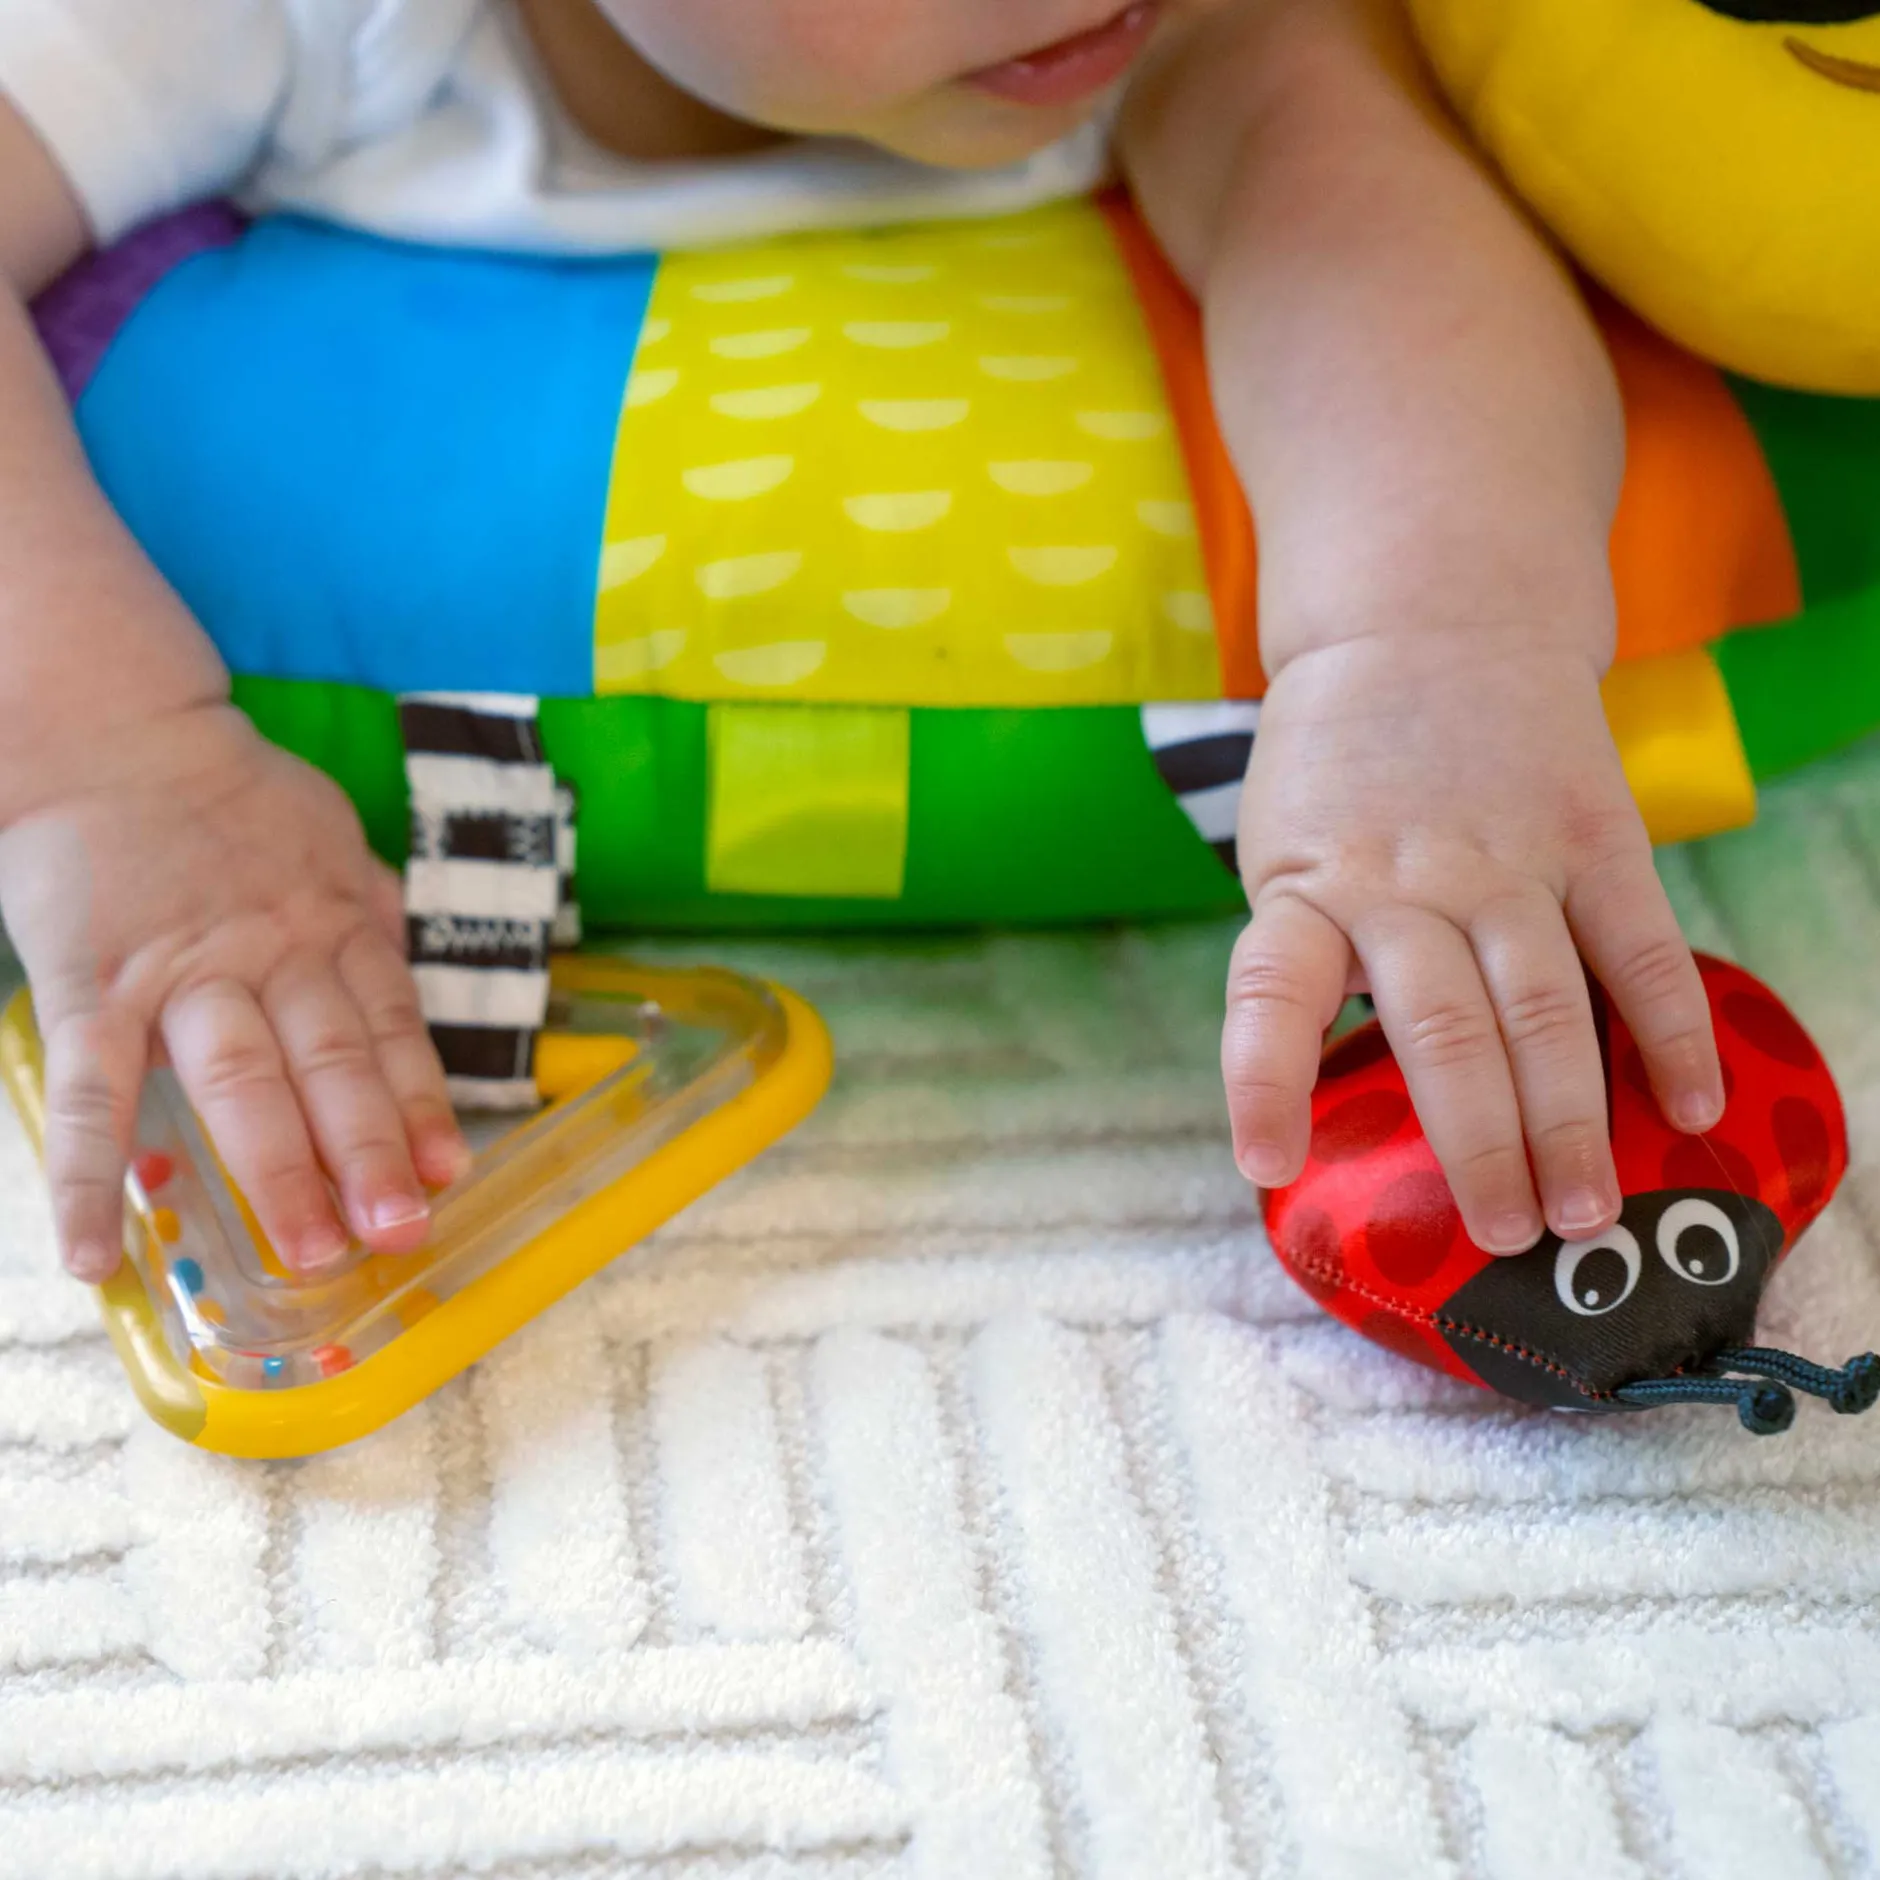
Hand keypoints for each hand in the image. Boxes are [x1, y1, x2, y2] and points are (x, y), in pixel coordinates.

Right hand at [0, 703, 468, 1280]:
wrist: (115, 735)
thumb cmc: (232, 803)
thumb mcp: (330, 842)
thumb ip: (372, 912)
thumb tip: (410, 970)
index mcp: (337, 926)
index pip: (392, 1029)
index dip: (424, 1104)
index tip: (450, 1172)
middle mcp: (274, 955)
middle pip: (331, 1064)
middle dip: (369, 1154)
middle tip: (400, 1232)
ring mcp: (182, 975)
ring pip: (240, 1082)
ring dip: (278, 1171)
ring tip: (310, 1253)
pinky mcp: (94, 988)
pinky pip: (93, 1093)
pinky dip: (89, 1178)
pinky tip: (100, 1255)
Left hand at [1222, 631, 1724, 1253]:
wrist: (1427, 619)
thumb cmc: (1340, 770)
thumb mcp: (1285, 850)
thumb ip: (1313, 956)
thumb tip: (1325, 1101)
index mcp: (1307, 885)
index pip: (1271, 990)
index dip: (1265, 1080)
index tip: (1265, 1166)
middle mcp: (1405, 880)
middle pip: (1441, 1027)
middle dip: (1475, 1142)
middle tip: (1501, 1236)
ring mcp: (1506, 858)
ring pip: (1543, 1003)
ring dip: (1568, 1115)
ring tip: (1582, 1212)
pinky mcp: (1592, 836)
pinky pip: (1640, 944)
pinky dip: (1671, 1030)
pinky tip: (1691, 1108)